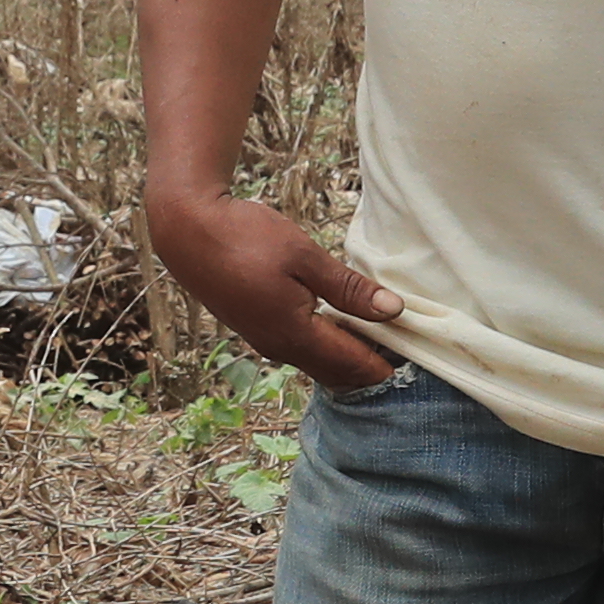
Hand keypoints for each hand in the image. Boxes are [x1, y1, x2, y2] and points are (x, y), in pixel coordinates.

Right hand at [147, 188, 408, 391]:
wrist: (187, 230)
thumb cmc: (245, 237)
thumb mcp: (304, 256)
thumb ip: (349, 289)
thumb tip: (393, 311)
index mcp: (294, 334)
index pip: (352, 365)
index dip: (386, 363)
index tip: (416, 352)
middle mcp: (279, 348)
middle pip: (336, 372)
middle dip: (370, 364)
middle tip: (403, 344)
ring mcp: (264, 341)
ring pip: (318, 362)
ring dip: (348, 353)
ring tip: (379, 331)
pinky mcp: (256, 329)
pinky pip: (301, 349)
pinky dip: (327, 343)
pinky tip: (341, 321)